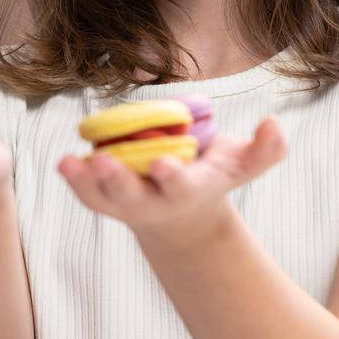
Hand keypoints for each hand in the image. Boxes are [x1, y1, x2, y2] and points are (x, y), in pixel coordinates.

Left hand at [58, 116, 286, 242]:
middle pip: (132, 196)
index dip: (172, 177)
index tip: (162, 165)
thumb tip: (274, 123)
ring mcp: (125, 203)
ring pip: (103, 197)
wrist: (181, 215)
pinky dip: (74, 181)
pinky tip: (64, 161)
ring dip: (86, 182)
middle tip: (102, 163)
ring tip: (70, 164)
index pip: (180, 186)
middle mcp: (154, 201)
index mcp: (189, 191)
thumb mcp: (242, 166)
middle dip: (118, 181)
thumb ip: (266, 150)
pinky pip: (87, 193)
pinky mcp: (104, 199)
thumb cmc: (211, 177)